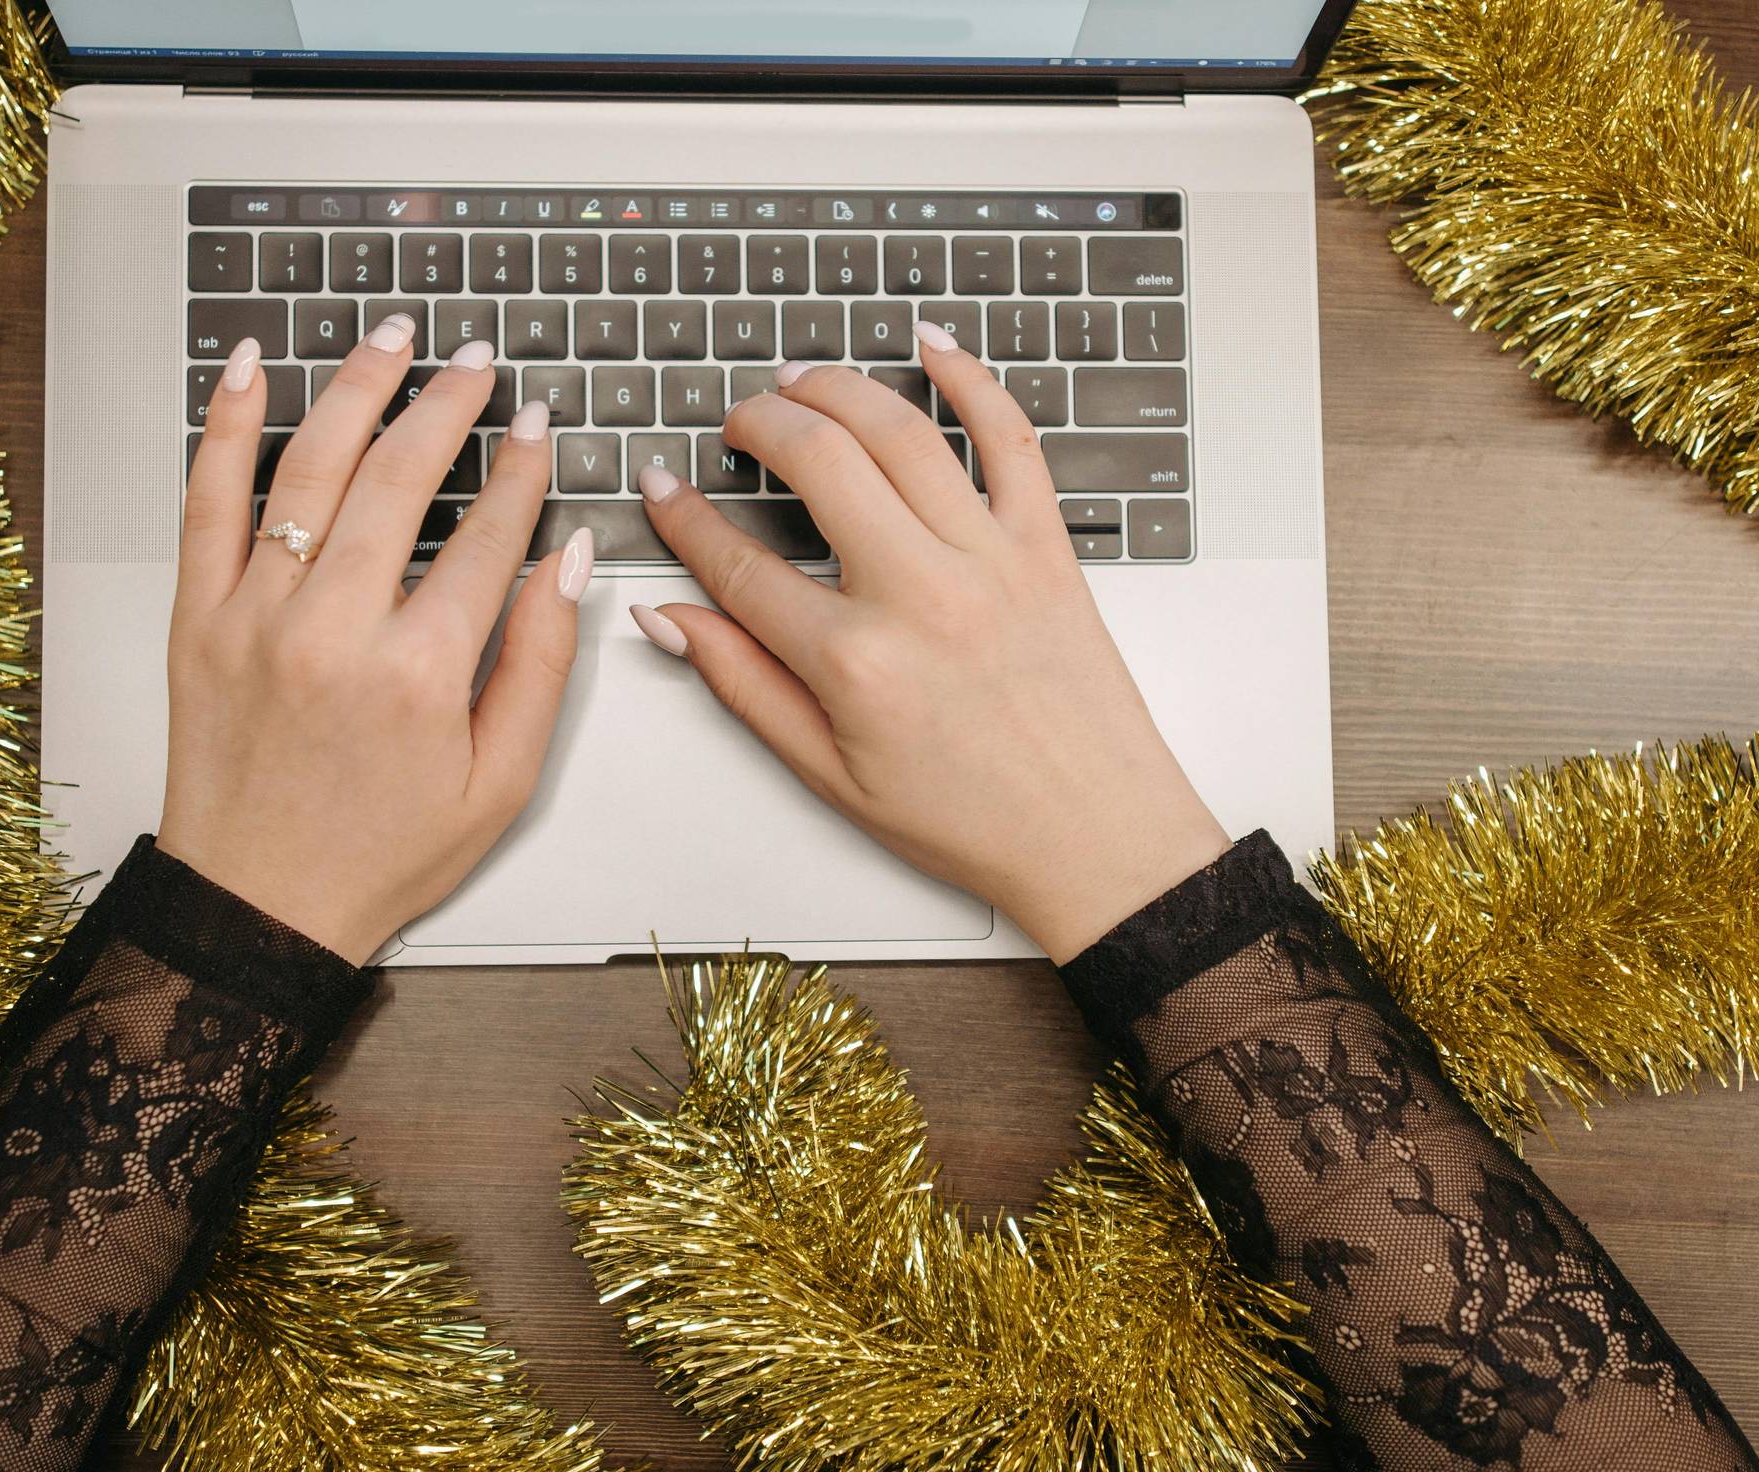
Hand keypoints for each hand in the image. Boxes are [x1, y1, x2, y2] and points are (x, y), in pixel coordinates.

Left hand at [156, 321, 591, 964]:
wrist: (258, 906)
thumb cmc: (381, 852)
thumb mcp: (500, 783)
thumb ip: (542, 663)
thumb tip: (569, 560)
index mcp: (419, 675)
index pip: (485, 537)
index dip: (522, 472)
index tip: (539, 425)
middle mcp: (333, 631)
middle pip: (399, 479)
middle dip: (448, 404)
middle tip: (476, 361)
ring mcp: (255, 617)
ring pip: (310, 470)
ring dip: (358, 389)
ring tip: (394, 337)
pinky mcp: (196, 619)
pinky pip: (206, 501)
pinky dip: (228, 427)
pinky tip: (256, 367)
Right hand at [630, 328, 1228, 962]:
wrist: (1096, 838)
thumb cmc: (973, 821)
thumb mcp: (831, 775)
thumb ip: (744, 687)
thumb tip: (670, 623)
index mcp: (856, 663)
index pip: (739, 565)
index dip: (685, 519)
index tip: (661, 489)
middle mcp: (921, 595)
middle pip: (816, 462)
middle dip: (758, 423)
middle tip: (736, 424)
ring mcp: (990, 561)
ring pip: (900, 431)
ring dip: (837, 388)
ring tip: (799, 381)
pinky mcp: (1048, 547)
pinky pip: (1011, 437)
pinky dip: (973, 379)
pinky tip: (933, 345)